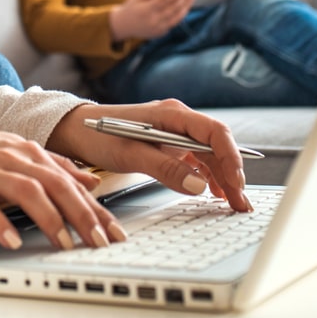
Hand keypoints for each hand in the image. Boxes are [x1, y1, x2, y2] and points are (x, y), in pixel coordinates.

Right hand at [0, 128, 123, 251]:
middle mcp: (13, 159)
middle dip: (80, 213)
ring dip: (48, 218)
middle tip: (98, 240)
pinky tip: (12, 240)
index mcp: (29, 152)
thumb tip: (92, 182)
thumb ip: (56, 167)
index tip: (114, 230)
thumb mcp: (20, 153)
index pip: (70, 180)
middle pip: (55, 184)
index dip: (95, 206)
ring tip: (64, 242)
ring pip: (26, 191)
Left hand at [47, 100, 251, 213]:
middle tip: (240, 202)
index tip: (236, 181)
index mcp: (172, 114)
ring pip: (208, 155)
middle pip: (216, 146)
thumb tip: (199, 185)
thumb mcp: (131, 154)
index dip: (230, 156)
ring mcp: (174, 133)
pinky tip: (212, 193)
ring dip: (222, 178)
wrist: (76, 130)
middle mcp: (178, 121)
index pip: (214, 132)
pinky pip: (195, 160)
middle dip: (231, 174)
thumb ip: (165, 168)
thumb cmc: (99, 135)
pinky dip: (206, 177)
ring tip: (232, 203)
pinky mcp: (168, 145)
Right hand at [110, 0, 194, 42]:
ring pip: (177, 17)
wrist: (123, 26)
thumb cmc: (130, 9)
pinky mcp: (161, 33)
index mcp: (147, 10)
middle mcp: (154, 20)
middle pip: (174, 7)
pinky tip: (186, 7)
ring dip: (186, 6)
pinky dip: (181, 15)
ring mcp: (158, 28)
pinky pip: (174, 23)